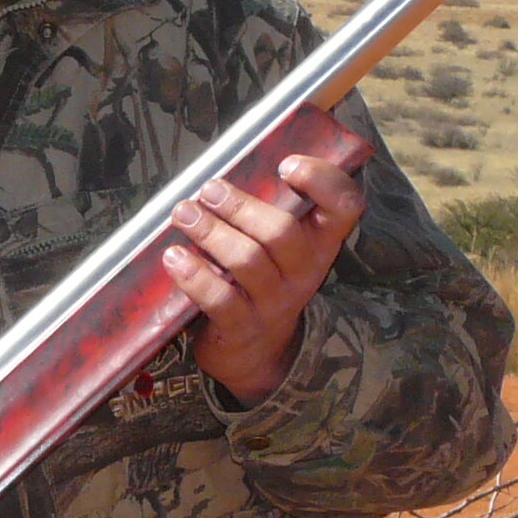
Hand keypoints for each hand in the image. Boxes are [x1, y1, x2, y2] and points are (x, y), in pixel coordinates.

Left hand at [161, 152, 364, 403]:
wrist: (257, 354)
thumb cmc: (260, 281)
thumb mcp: (278, 247)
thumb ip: (265, 208)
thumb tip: (225, 163)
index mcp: (319, 243)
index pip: (344, 207)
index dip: (323, 181)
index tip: (287, 165)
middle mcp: (304, 272)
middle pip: (281, 232)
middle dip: (240, 206)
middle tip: (208, 190)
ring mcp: (274, 303)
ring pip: (247, 261)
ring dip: (211, 232)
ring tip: (183, 214)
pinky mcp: (242, 328)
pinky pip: (220, 300)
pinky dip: (194, 275)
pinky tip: (173, 256)